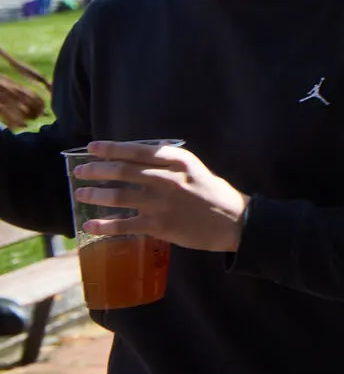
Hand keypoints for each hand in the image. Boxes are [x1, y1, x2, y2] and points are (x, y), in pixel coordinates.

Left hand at [72, 141, 248, 252]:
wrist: (233, 221)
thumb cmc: (211, 191)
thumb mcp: (193, 168)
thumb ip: (167, 162)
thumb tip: (136, 156)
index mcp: (178, 161)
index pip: (138, 150)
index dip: (111, 148)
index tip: (92, 148)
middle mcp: (168, 179)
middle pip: (123, 171)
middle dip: (97, 170)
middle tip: (80, 171)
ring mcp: (163, 203)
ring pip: (119, 196)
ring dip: (96, 194)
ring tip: (81, 193)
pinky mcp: (160, 226)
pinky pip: (125, 224)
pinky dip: (104, 225)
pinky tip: (90, 224)